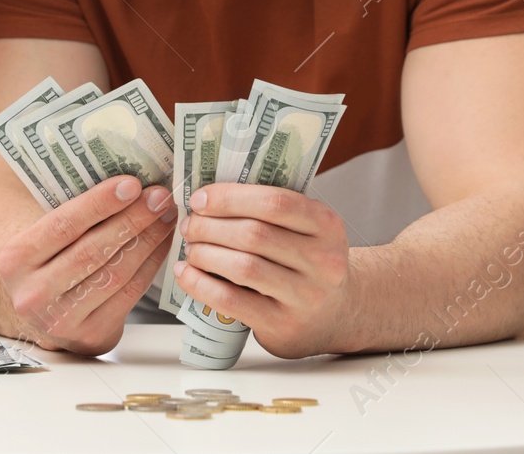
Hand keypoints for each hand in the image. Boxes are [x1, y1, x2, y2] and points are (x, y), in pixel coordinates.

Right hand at [0, 175, 176, 355]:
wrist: (40, 310)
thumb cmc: (47, 259)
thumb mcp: (41, 235)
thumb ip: (72, 214)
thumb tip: (126, 184)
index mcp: (13, 260)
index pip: (62, 226)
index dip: (100, 203)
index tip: (131, 184)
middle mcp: (33, 295)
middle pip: (93, 251)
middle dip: (132, 220)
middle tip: (159, 197)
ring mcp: (61, 321)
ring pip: (115, 273)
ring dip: (147, 241)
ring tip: (165, 215)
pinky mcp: (91, 336)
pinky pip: (129, 294)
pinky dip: (150, 265)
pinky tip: (161, 243)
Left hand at [172, 182, 350, 358]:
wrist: (336, 314)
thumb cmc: (308, 263)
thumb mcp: (307, 230)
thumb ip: (271, 211)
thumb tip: (208, 198)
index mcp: (327, 225)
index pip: (275, 202)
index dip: (230, 198)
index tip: (200, 199)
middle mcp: (323, 260)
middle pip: (254, 234)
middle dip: (211, 226)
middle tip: (190, 225)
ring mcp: (306, 296)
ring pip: (243, 267)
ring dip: (205, 254)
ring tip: (191, 248)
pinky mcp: (284, 325)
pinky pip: (233, 301)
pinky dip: (201, 285)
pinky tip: (186, 274)